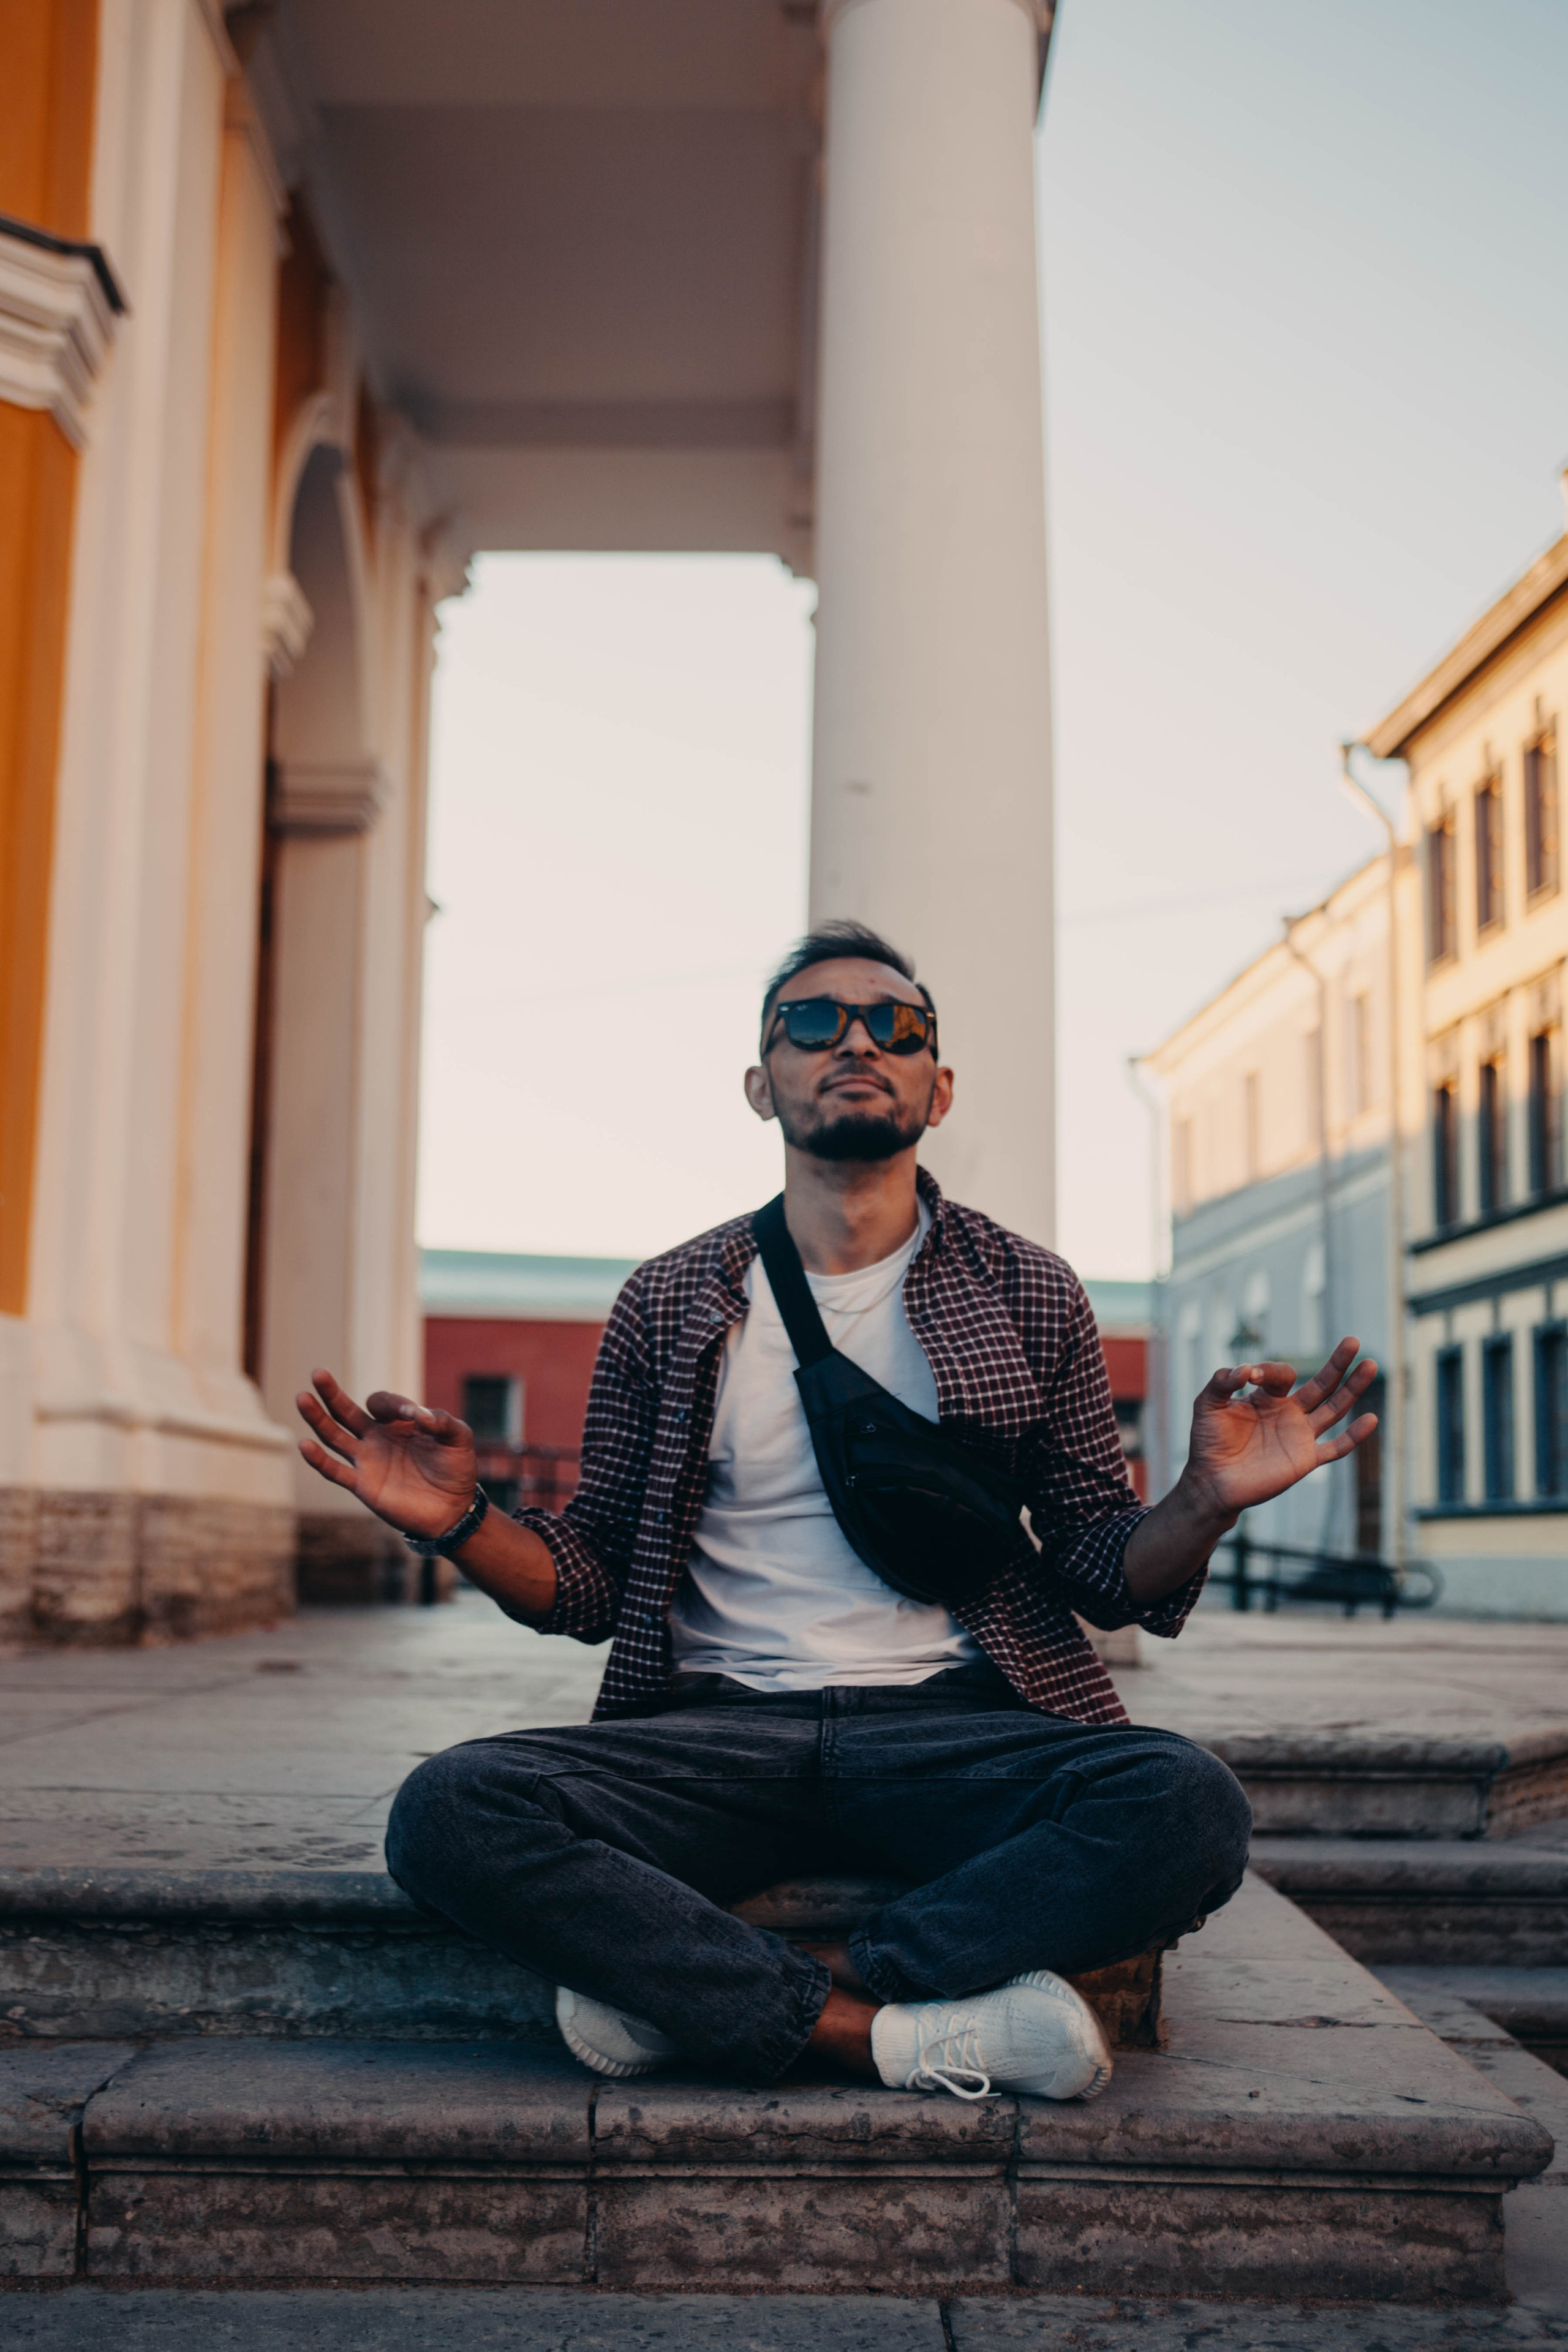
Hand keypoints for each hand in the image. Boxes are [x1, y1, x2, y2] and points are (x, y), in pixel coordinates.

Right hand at [295, 1370, 477, 1539]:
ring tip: (302, 1397)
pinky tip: (305, 1444)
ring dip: (317, 1418)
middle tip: (318, 1373)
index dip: (393, 1405)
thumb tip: (420, 1414)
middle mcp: (377, 1438)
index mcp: (397, 1423)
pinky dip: (319, 1460)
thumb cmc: (456, 1469)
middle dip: (332, 1393)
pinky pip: (335, 1471)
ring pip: (334, 1436)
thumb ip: (443, 1422)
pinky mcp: (363, 1485)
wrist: (453, 1509)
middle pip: (346, 1411)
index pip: (382, 1403)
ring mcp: (367, 1460)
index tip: (413, 1416)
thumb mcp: (459, 1438)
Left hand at [1182, 1337, 1378, 1524]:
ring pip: (1334, 1408)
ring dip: (1352, 1388)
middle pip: (1321, 1384)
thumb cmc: (1207, 1442)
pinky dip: (1354, 1436)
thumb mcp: (1206, 1404)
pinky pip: (1336, 1448)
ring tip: (1370, 1365)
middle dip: (1337, 1363)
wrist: (1211, 1482)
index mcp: (1267, 1397)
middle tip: (1353, 1341)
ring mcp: (1299, 1436)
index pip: (1282, 1374)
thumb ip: (1221, 1381)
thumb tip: (1246, 1369)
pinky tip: (1371, 1418)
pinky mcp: (1304, 1460)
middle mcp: (1288, 1413)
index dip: (1271, 1370)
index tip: (1250, 1376)